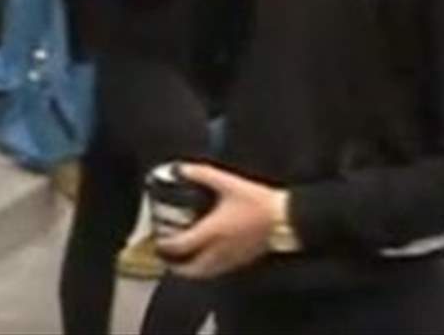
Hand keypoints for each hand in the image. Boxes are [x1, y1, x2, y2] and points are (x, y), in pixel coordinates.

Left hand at [155, 163, 285, 278]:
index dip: (164, 246)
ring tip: (181, 261)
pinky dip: (206, 269)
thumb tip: (181, 168)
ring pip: (204, 274)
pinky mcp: (242, 261)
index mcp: (212, 232)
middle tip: (165, 256)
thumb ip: (202, 174)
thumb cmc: (259, 203)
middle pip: (190, 269)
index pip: (180, 246)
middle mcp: (219, 250)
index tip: (157, 241)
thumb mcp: (228, 183)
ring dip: (189, 270)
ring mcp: (231, 259)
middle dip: (174, 265)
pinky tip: (206, 258)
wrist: (286, 219)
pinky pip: (218, 272)